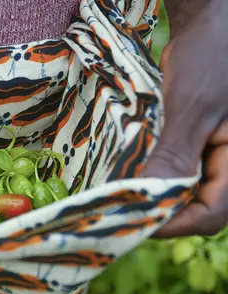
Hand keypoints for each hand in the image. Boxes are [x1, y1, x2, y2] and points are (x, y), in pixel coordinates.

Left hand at [141, 0, 227, 237]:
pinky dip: (156, 175)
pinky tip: (134, 172)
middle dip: (160, 211)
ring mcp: (215, 154)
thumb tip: (151, 200)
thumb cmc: (211, 57)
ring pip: (186, 190)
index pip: (211, 214)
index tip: (134, 221)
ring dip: (155, 194)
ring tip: (123, 194)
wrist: (212, 24)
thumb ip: (177, 155)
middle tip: (122, 209)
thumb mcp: (192, 107)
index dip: (173, 224)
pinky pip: (180, 170)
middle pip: (197, 207)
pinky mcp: (198, 142)